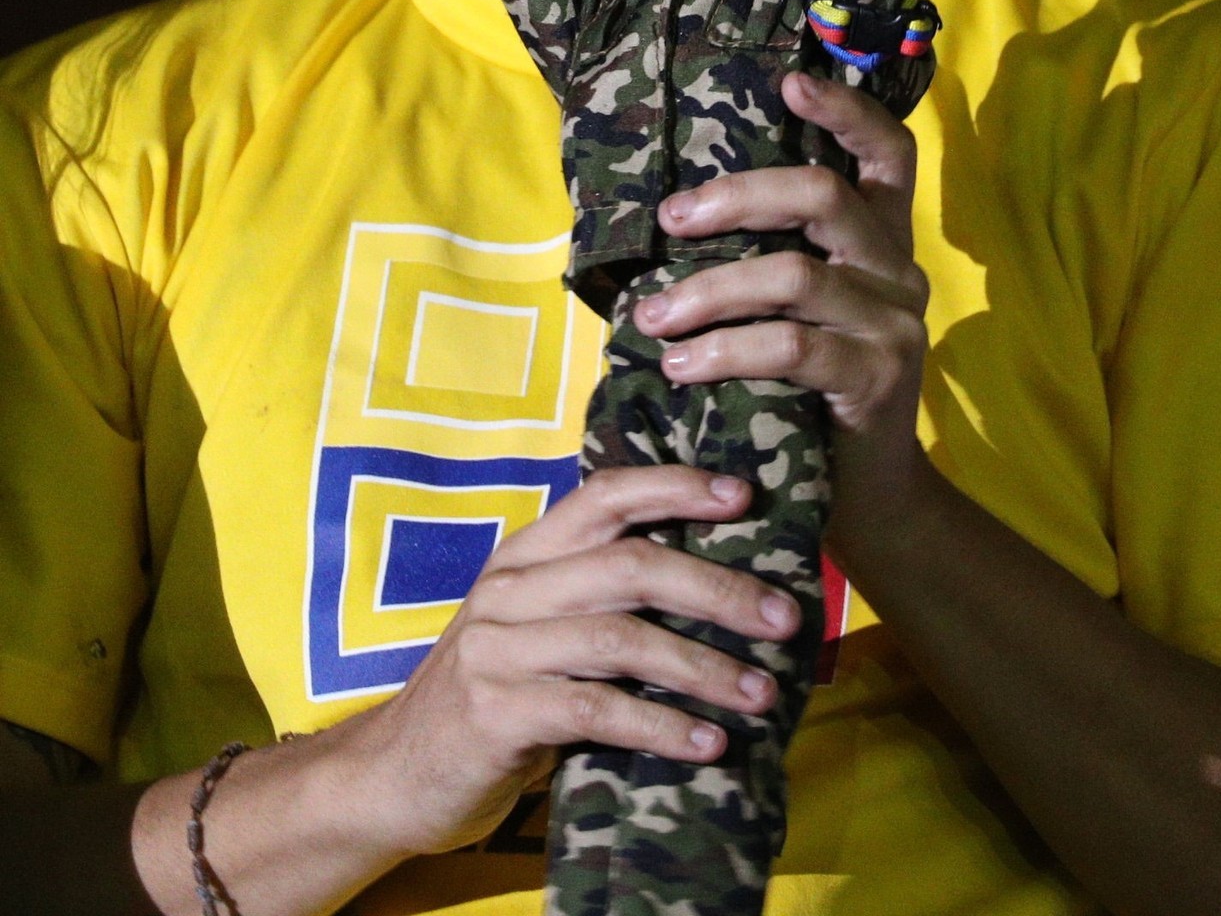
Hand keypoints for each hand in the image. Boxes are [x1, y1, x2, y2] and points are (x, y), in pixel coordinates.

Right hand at [368, 467, 801, 856]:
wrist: (396, 774)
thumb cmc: (494, 697)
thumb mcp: (538, 631)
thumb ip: (599, 602)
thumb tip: (718, 588)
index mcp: (525, 553)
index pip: (605, 495)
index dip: (676, 487)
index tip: (745, 494)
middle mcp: (511, 587)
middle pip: (630, 566)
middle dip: (717, 589)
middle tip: (784, 618)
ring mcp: (498, 646)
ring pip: (621, 637)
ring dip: (703, 667)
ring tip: (761, 693)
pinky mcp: (496, 709)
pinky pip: (595, 709)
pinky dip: (660, 724)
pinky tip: (705, 744)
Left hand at [635, 73, 931, 556]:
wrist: (866, 504)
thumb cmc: (803, 392)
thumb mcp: (794, 313)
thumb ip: (761, 259)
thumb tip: (666, 212)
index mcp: (881, 239)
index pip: (888, 152)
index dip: (847, 109)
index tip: (790, 82)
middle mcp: (898, 270)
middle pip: (826, 196)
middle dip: (737, 197)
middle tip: (671, 219)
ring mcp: (895, 326)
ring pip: (796, 273)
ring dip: (710, 291)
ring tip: (654, 318)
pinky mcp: (877, 382)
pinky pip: (793, 347)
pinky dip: (725, 350)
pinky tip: (681, 367)